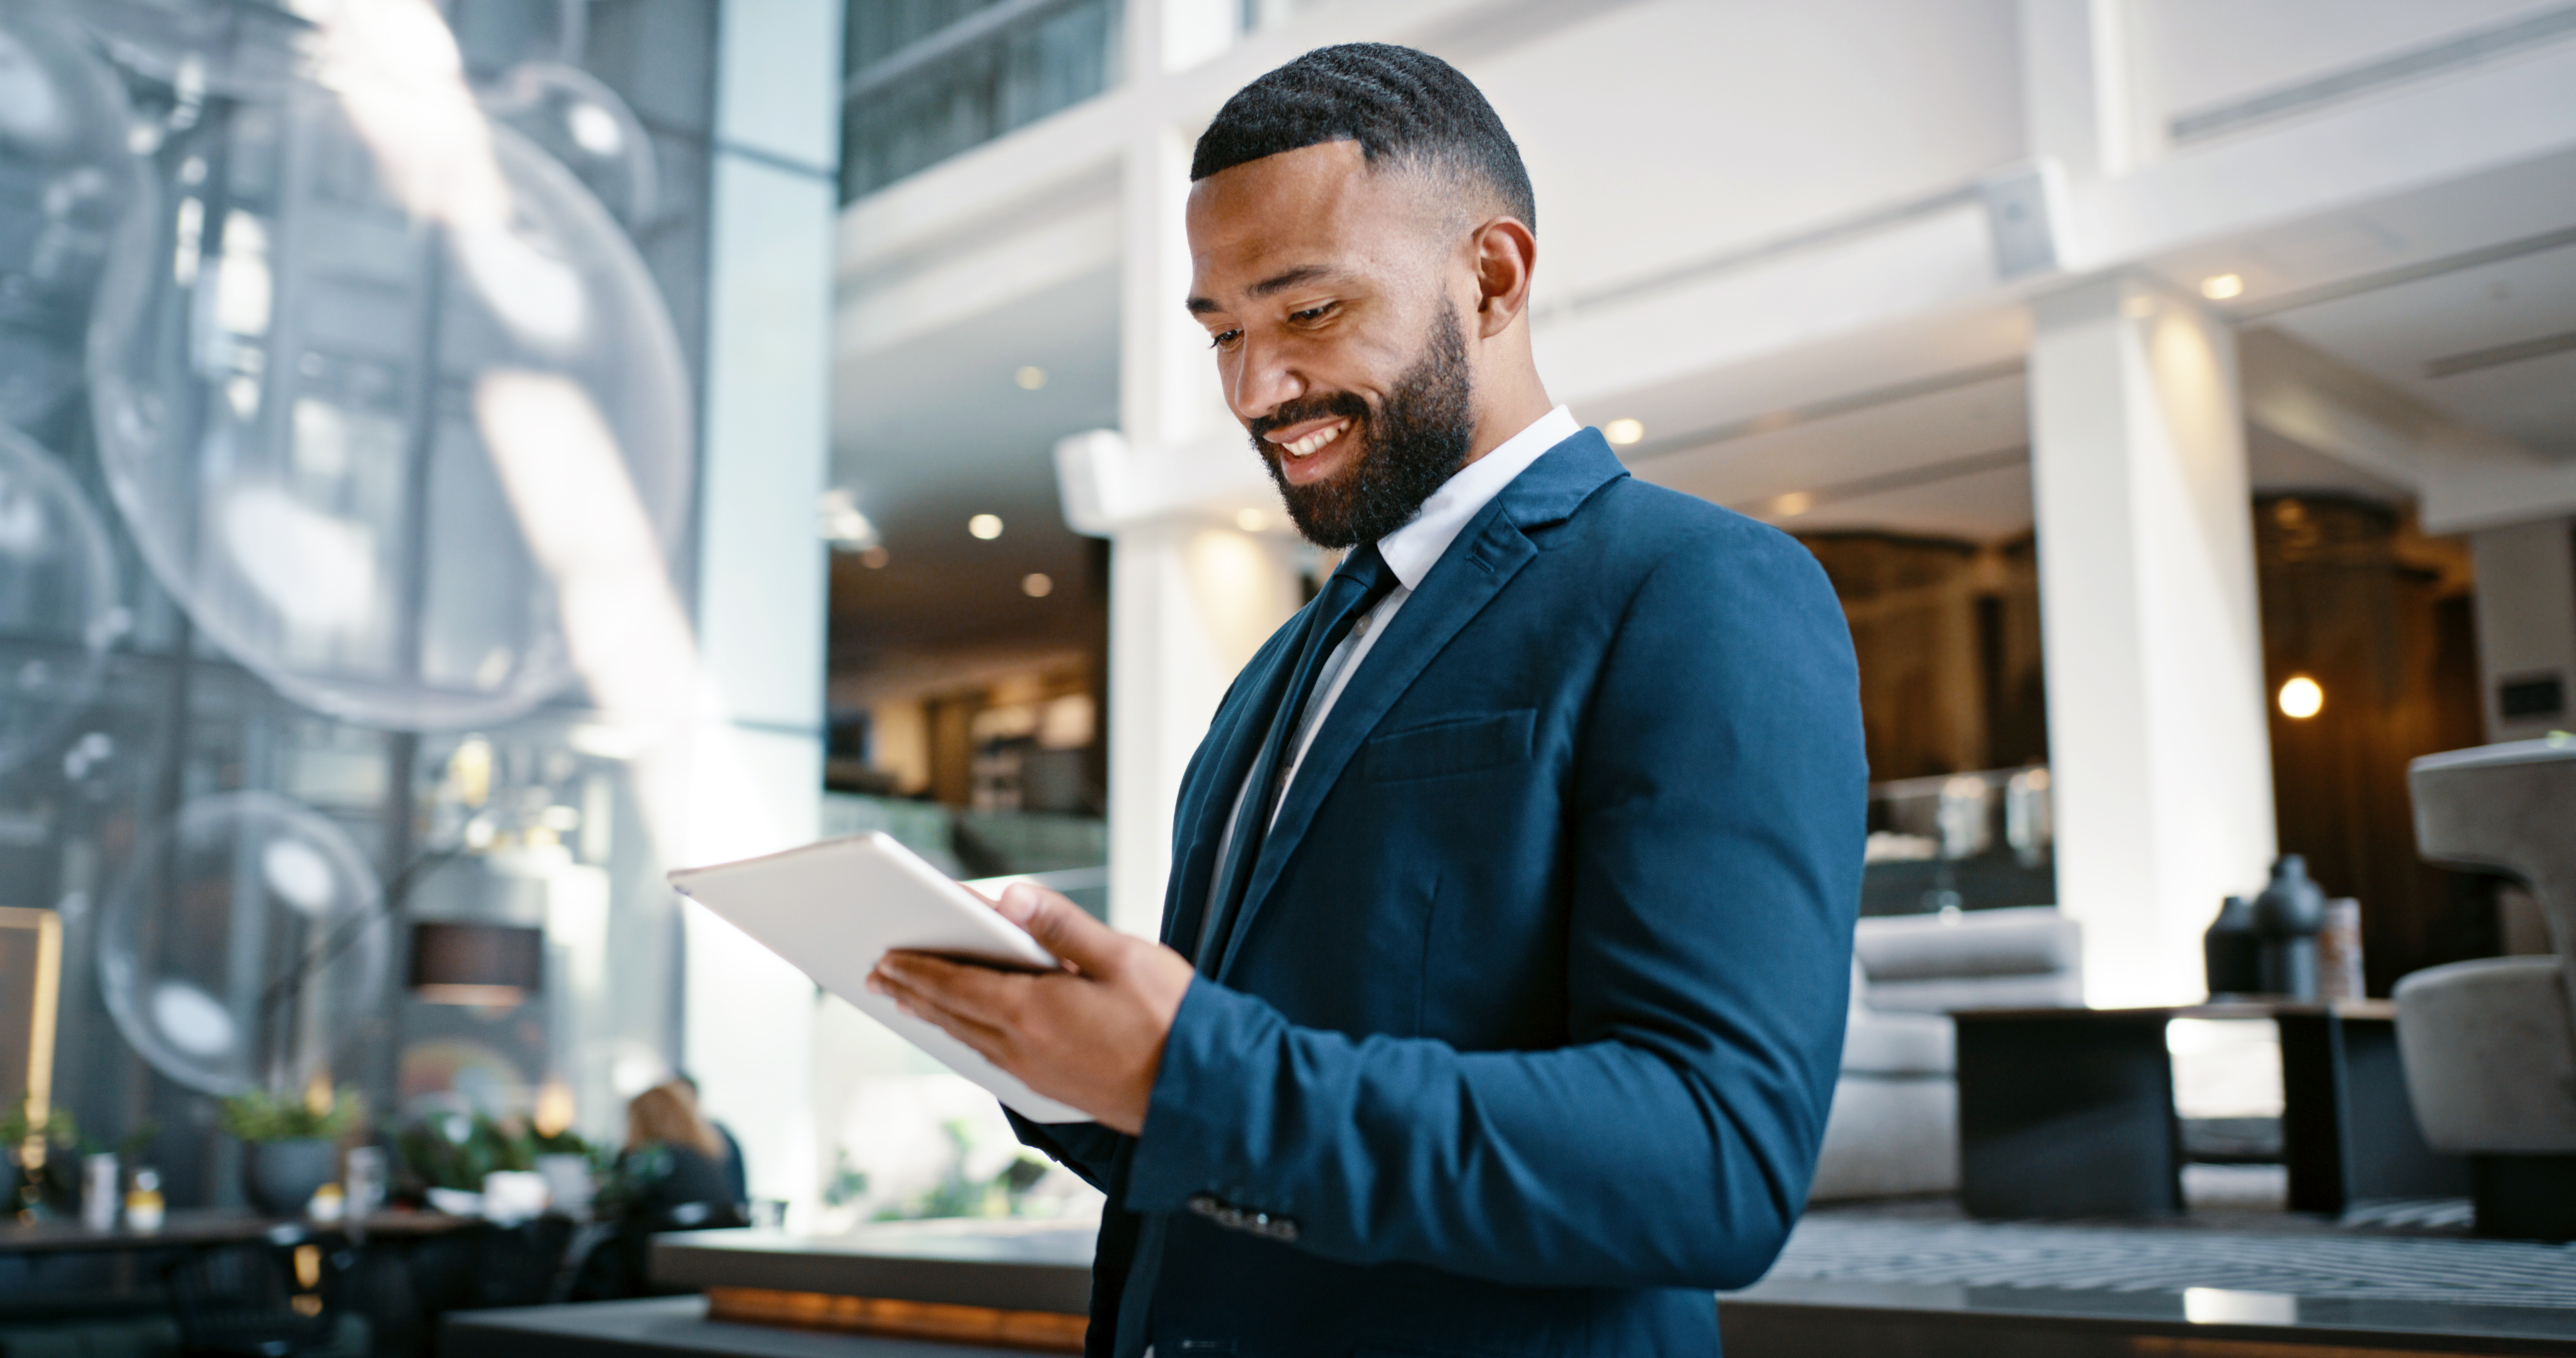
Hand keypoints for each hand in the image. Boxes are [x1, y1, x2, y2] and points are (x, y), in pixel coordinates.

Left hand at [867, 884, 1194, 1135]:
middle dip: (912, 991)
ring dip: (934, 1017)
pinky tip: (965, 1035)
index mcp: (1034, 1010)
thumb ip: (1063, 926)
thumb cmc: (1172, 1019)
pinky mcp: (1052, 1088)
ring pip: (968, 1039)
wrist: (1202, 1093)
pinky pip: (991, 1059)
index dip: (919, 968)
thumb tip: (1012, 896)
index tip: (886, 956)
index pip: (957, 984)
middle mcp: (1023, 1047)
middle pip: (952, 1014)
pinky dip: (966, 1039)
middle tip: (878, 976)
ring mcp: (1036, 1073)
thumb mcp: (1122, 956)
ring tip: (907, 1001)